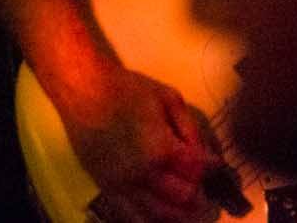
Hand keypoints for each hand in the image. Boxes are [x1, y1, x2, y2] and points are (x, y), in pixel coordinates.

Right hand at [59, 66, 220, 222]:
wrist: (81, 87)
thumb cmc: (125, 87)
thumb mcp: (168, 97)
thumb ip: (192, 130)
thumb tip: (207, 158)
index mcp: (159, 148)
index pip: (198, 171)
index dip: (212, 169)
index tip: (216, 164)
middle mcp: (141, 172)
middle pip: (184, 199)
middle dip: (202, 196)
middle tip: (209, 192)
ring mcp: (121, 183)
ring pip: (160, 215)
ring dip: (182, 214)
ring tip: (191, 208)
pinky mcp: (105, 186)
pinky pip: (131, 215)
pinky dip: (152, 219)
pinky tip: (163, 214)